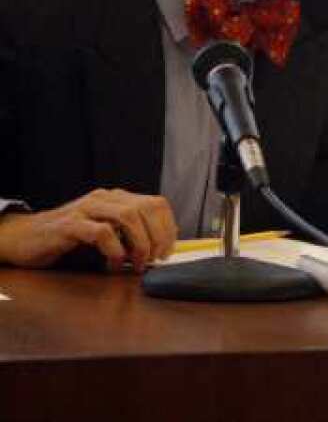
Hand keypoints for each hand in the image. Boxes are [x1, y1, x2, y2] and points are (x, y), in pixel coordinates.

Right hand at [0, 189, 176, 271]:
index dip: (168, 227)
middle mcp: (104, 198)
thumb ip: (129, 234)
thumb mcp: (105, 232)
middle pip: (146, 208)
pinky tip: (113, 264)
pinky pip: (102, 232)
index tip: (168, 251)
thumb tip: (160, 247)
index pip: (156, 203)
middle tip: (155, 260)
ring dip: (140, 243)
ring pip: (128, 216)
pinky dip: (114, 250)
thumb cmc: (68, 238)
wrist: (24, 237)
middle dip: (158, 236)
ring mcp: (86, 209)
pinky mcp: (69, 225)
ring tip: (137, 264)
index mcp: (116, 198)